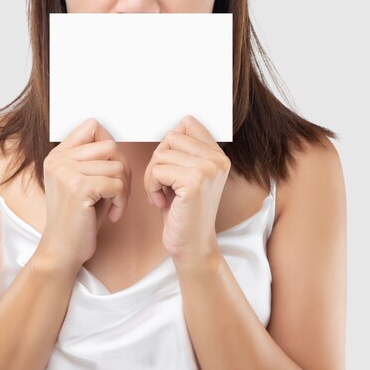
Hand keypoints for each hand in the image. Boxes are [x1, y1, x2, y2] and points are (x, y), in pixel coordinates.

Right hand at [38, 118, 131, 272]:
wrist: (62, 250)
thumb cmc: (78, 219)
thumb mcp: (83, 183)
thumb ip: (94, 160)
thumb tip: (116, 143)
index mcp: (58, 155)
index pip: (93, 127)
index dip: (110, 147)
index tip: (111, 171)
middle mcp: (59, 159)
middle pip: (110, 146)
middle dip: (122, 170)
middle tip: (118, 193)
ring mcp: (66, 172)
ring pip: (117, 166)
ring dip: (124, 189)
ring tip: (114, 206)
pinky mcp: (78, 188)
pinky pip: (117, 184)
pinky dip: (121, 201)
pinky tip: (112, 215)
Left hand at [143, 115, 230, 263]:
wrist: (192, 246)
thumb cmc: (183, 213)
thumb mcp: (186, 177)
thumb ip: (183, 153)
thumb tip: (168, 131)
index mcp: (217, 155)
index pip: (187, 123)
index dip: (169, 143)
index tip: (169, 168)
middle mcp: (217, 159)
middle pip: (170, 137)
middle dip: (157, 161)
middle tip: (161, 185)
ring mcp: (208, 169)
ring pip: (161, 154)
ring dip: (152, 176)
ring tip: (160, 195)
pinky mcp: (195, 181)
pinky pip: (157, 170)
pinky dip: (151, 187)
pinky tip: (160, 203)